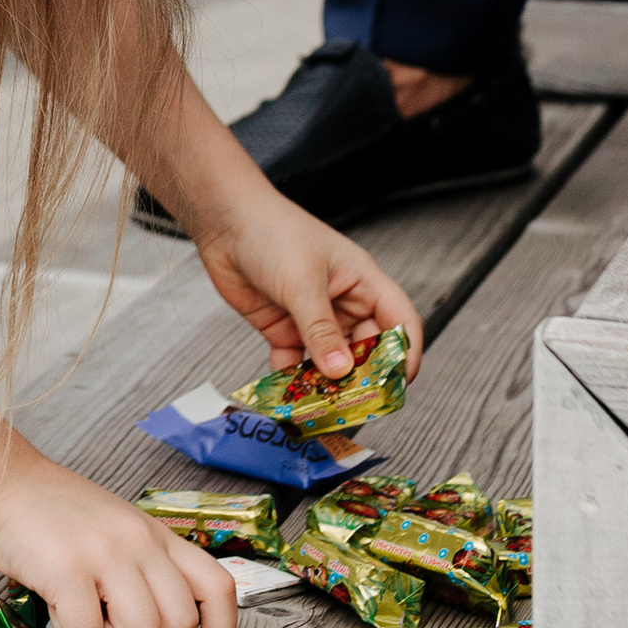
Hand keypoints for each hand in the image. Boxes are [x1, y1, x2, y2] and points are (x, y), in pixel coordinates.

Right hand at [0, 461, 239, 627]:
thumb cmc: (51, 510)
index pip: (218, 587)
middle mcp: (139, 541)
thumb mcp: (116, 527)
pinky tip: (57, 607)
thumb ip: (142, 567)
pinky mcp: (67, 569)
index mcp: (156, 533)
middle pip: (179, 622)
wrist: (0, 479)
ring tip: (83, 616)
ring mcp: (105, 553)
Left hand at [193, 192, 421, 390]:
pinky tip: (287, 394)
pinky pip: (296, 363)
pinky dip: (293, 380)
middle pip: (367, 350)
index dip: (405, 354)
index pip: (400, 322)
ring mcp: (313, 318)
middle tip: (353, 405)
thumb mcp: (302, 282)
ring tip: (319, 407)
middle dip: (362, 378)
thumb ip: (320, 330)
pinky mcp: (283, 328)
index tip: (397, 386)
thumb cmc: (272, 232)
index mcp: (362, 283)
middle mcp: (343, 303)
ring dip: (327, 385)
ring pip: (331, 362)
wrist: (223, 220)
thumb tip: (339, 371)